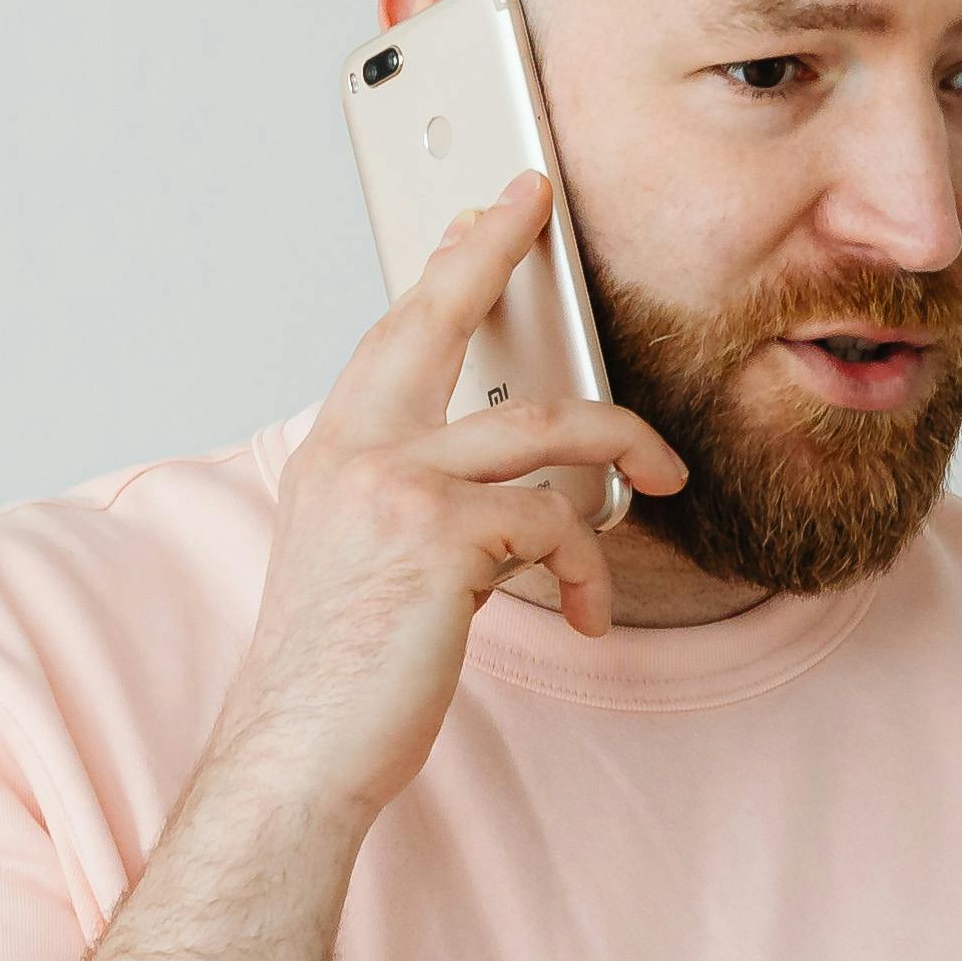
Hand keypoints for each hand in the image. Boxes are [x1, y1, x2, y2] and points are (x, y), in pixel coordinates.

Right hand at [198, 174, 693, 829]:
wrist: (298, 756)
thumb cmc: (340, 679)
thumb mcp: (372, 568)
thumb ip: (428, 508)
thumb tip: (522, 492)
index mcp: (334, 456)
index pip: (397, 334)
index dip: (447, 265)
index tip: (487, 213)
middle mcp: (353, 453)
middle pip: (438, 316)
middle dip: (493, 249)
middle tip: (536, 205)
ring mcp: (393, 485)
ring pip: (547, 423)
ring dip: (626, 447)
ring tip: (663, 478)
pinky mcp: (442, 535)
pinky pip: (559, 522)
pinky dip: (591, 569)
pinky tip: (589, 614)